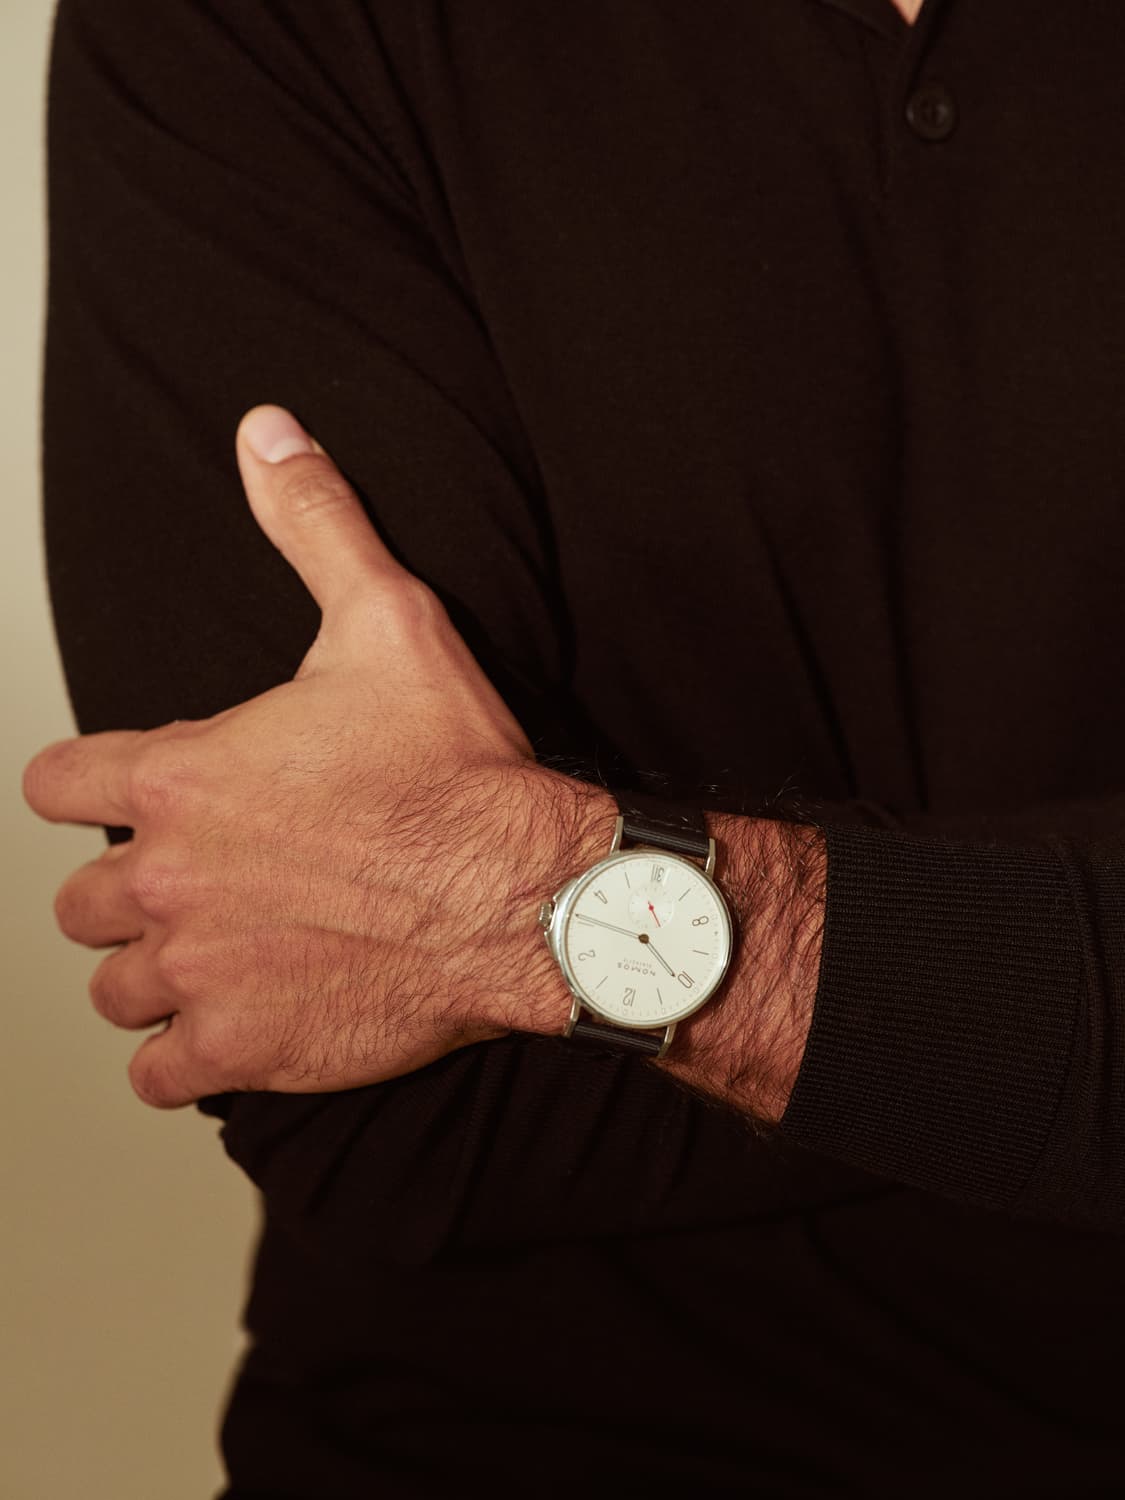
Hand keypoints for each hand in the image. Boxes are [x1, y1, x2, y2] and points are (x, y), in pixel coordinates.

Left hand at [23, 405, 605, 1106]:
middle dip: (130, 891)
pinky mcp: (245, 1046)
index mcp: (178, 778)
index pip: (55, 786)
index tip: (130, 799)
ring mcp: (201, 971)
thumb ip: (314, 523)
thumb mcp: (390, 619)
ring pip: (115, 988)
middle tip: (200, 881)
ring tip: (216, 955)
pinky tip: (234, 1025)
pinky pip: (161, 1072)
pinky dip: (186, 1054)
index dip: (87, 789)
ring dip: (155, 972)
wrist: (534, 894)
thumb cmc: (459, 767)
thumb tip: (264, 430)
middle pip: (83, 902)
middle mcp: (168, 880)